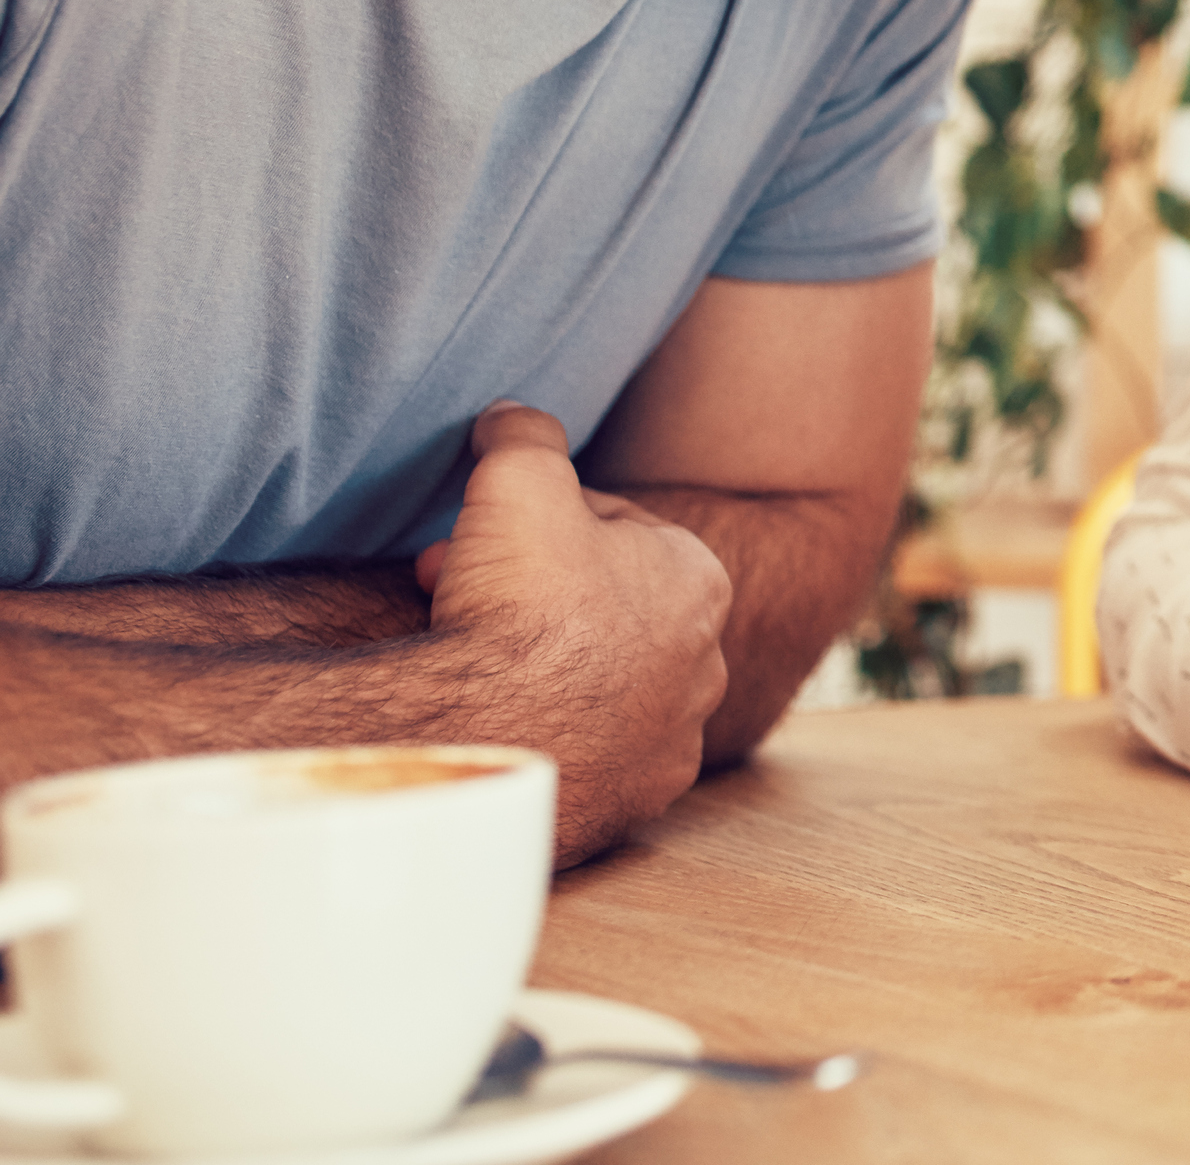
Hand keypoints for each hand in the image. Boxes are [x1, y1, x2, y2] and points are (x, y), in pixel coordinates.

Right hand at [413, 405, 731, 862]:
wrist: (494, 732)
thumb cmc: (520, 603)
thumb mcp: (519, 478)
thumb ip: (524, 433)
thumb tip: (511, 414)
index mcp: (699, 579)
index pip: (612, 532)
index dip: (534, 527)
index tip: (478, 537)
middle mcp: (706, 662)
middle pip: (603, 608)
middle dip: (531, 591)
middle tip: (457, 589)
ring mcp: (673, 739)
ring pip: (597, 683)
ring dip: (540, 664)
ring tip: (469, 659)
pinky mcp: (635, 801)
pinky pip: (588, 754)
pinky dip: (545, 733)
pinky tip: (497, 722)